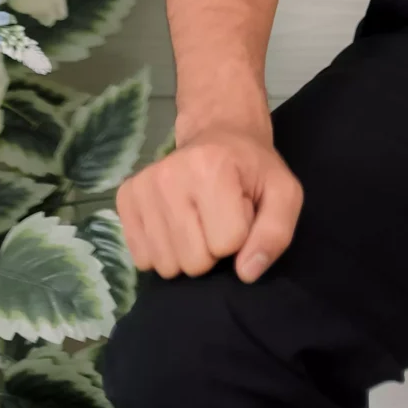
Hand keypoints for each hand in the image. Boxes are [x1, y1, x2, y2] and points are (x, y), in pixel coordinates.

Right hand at [117, 120, 302, 284]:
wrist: (219, 134)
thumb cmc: (252, 168)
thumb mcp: (283, 193)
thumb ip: (275, 232)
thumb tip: (246, 272)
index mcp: (211, 168)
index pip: (227, 244)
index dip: (240, 236)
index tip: (240, 211)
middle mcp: (169, 175)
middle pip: (194, 262)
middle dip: (213, 249)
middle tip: (218, 218)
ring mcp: (142, 187)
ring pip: (167, 266)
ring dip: (188, 253)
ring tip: (199, 221)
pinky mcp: (125, 198)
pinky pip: (142, 260)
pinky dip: (163, 251)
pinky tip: (176, 224)